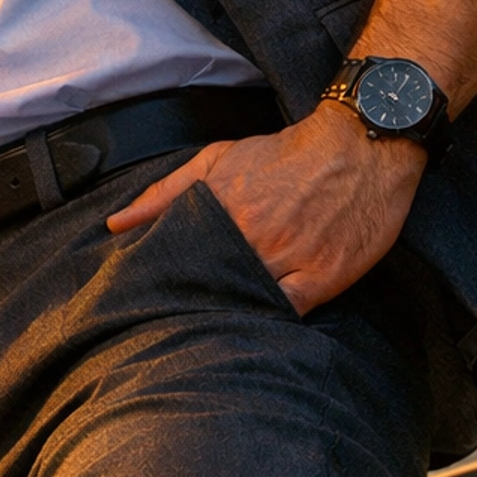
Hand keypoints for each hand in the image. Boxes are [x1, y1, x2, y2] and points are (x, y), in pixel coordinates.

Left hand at [105, 102, 426, 314]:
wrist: (359, 146)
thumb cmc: (286, 153)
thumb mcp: (218, 159)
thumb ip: (166, 193)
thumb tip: (116, 225)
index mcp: (222, 208)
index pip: (178, 259)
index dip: (161, 282)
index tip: (145, 297)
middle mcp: (253, 236)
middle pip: (210, 283)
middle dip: (189, 302)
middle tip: (169, 321)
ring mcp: (291, 258)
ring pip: (245, 301)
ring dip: (225, 314)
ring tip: (205, 330)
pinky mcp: (325, 275)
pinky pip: (287, 311)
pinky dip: (267, 321)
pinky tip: (250, 329)